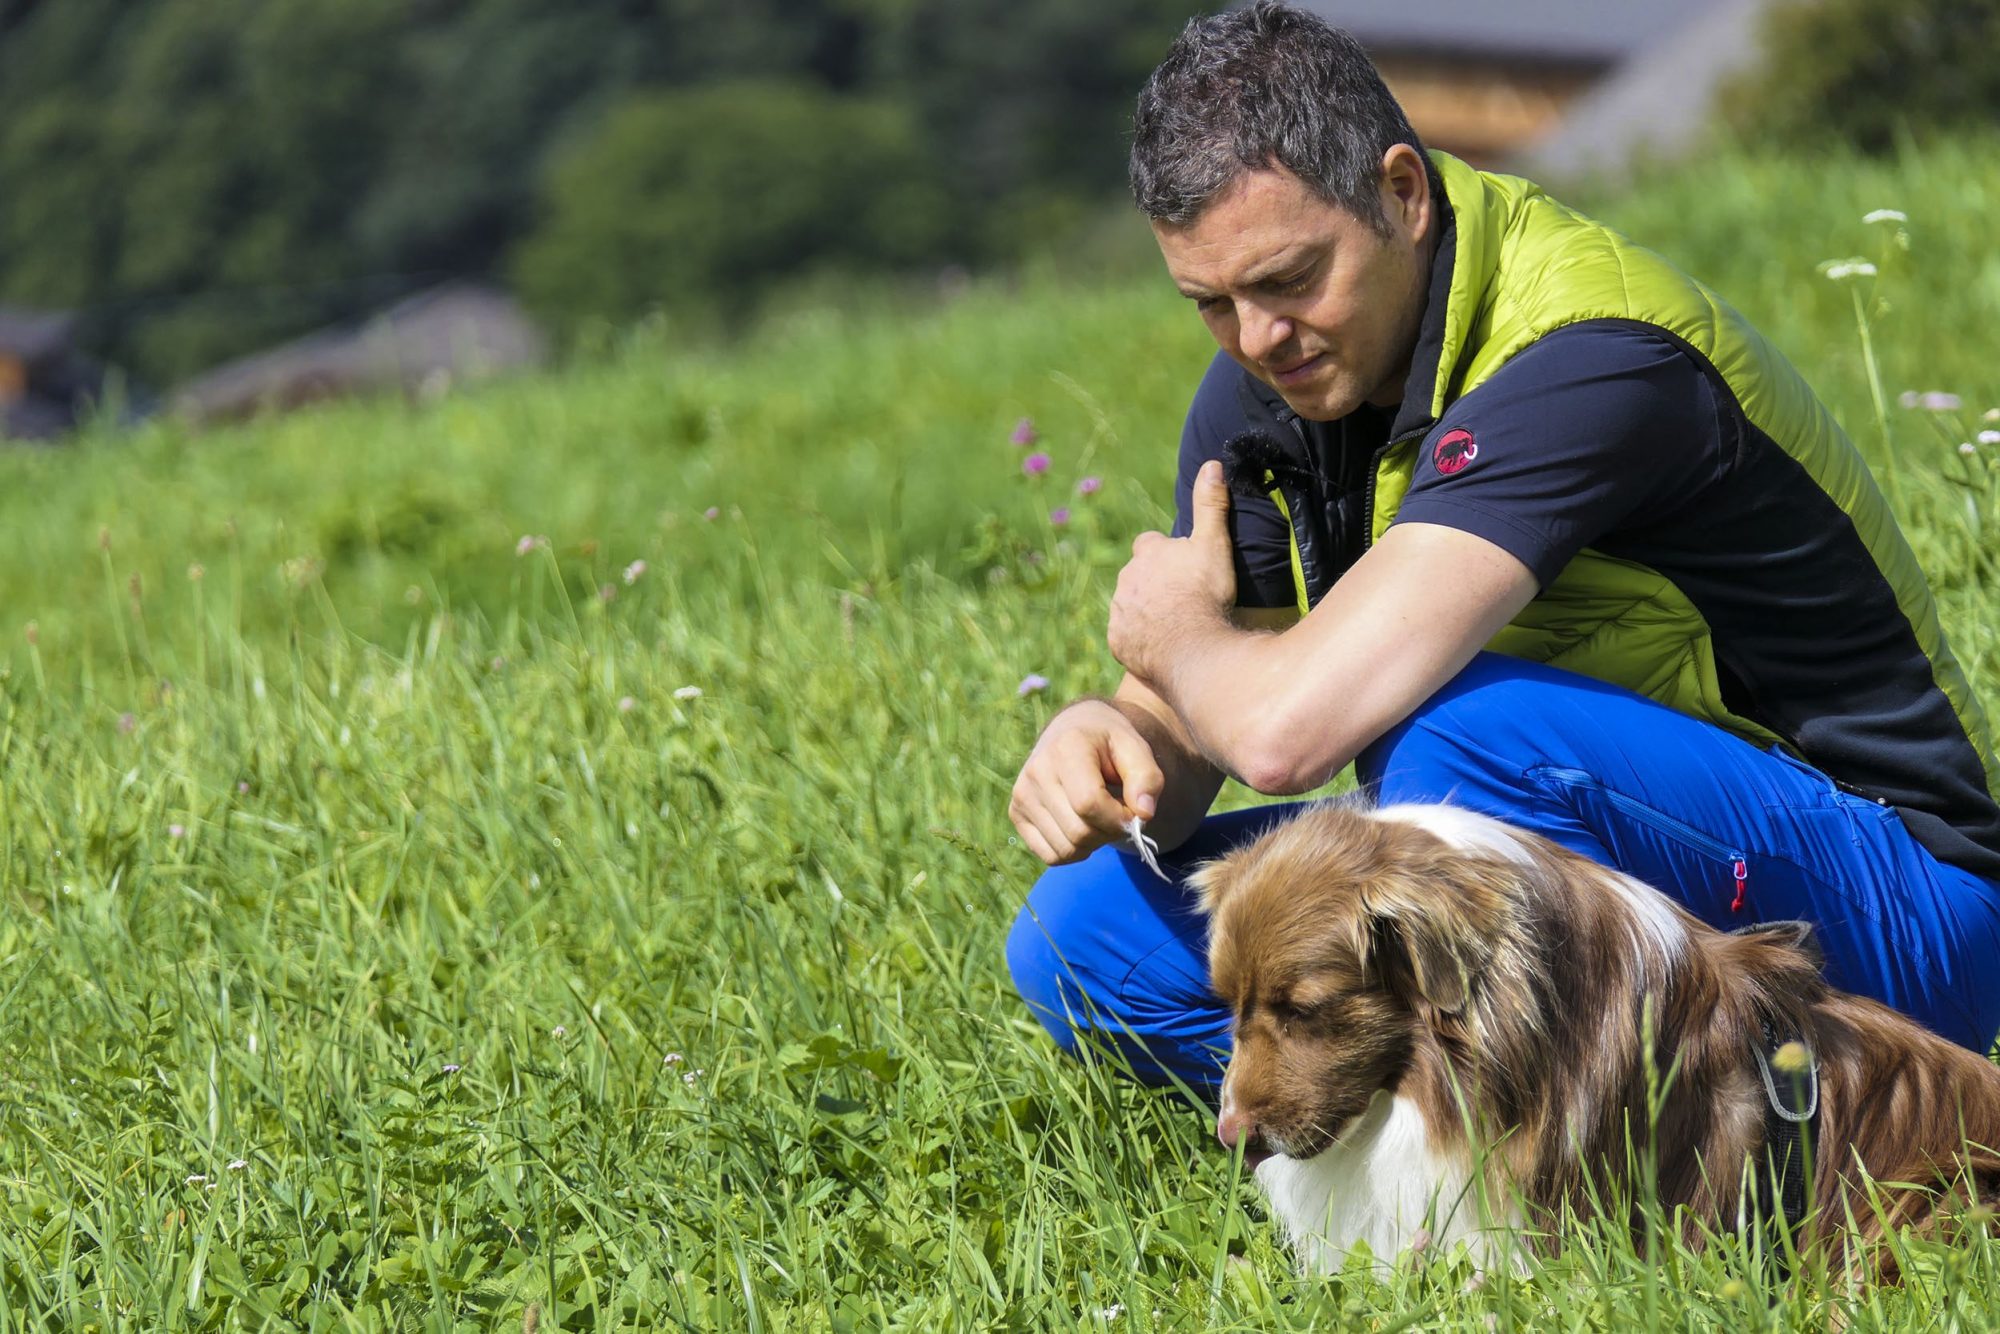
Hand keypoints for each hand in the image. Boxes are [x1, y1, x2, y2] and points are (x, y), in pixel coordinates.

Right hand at [1008, 699, 1165, 864]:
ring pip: (1066, 849)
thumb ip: (1147, 778)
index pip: (1089, 803)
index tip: (1132, 810)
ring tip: (1098, 818)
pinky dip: (1073, 851)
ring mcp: (1022, 795)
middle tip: (1117, 814)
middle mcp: (1036, 771)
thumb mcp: (1135, 748)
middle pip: (1078, 832)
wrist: (1072, 731)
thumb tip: (1144, 813)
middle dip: (1109, 832)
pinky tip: (1080, 826)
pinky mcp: (1016, 813)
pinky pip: (1050, 856)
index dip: (1118, 818)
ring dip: (1092, 844)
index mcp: (1066, 748)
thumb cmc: (1108, 744)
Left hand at [1107, 459, 1236, 682]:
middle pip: (1139, 576)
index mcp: (1147, 552)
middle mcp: (1126, 578)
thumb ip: (1210, 505)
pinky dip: (1139, 638)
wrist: (1191, 648)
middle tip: (1183, 598)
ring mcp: (1119, 611)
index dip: (1166, 554)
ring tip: (1174, 625)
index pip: (1151, 544)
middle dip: (1154, 583)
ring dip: (1146, 611)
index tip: (1184, 568)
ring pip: (1131, 605)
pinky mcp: (1117, 640)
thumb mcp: (1213, 544)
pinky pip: (1126, 636)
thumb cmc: (1205, 594)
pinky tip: (1161, 645)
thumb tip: (1212, 464)